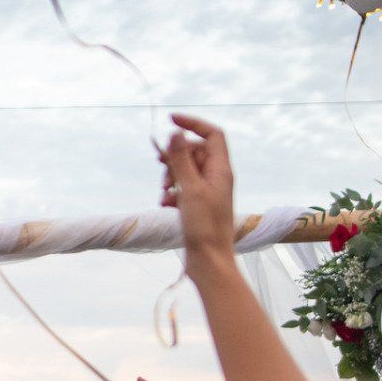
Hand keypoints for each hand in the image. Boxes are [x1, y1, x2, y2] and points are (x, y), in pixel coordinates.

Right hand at [160, 114, 236, 278]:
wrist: (209, 260)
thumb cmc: (205, 226)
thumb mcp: (190, 189)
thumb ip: (181, 159)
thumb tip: (176, 132)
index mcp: (221, 170)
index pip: (212, 135)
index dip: (193, 123)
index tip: (171, 120)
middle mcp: (217, 178)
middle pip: (196, 151)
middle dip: (176, 156)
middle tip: (160, 163)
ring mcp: (208, 192)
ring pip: (186, 170)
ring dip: (171, 176)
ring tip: (164, 192)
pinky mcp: (198, 205)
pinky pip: (183, 188)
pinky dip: (172, 192)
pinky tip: (165, 204)